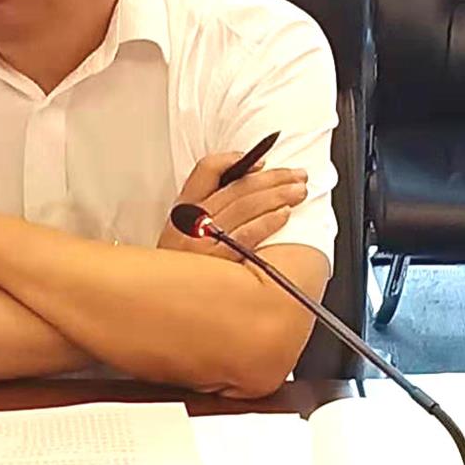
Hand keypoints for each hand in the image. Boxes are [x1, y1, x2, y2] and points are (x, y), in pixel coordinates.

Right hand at [157, 151, 307, 262]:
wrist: (166, 303)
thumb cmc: (182, 269)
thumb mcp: (183, 235)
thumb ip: (208, 209)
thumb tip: (250, 186)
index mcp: (182, 209)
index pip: (207, 169)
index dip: (236, 160)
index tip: (262, 160)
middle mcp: (191, 221)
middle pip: (236, 187)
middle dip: (273, 178)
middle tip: (297, 175)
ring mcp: (202, 241)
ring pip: (245, 206)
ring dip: (278, 195)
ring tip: (298, 192)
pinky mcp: (216, 262)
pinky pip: (247, 235)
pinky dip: (268, 221)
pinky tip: (285, 214)